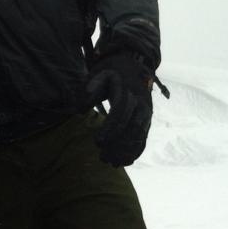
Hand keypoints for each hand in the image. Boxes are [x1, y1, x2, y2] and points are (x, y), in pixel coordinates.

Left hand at [85, 51, 154, 166]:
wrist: (133, 64)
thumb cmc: (111, 71)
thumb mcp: (98, 74)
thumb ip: (89, 90)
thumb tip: (80, 110)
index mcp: (127, 92)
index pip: (120, 114)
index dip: (109, 129)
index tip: (97, 142)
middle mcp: (141, 103)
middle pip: (131, 128)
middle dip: (118, 145)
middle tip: (103, 158)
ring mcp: (146, 112)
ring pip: (139, 135)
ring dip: (127, 151)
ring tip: (112, 164)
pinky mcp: (147, 118)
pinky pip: (144, 136)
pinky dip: (136, 150)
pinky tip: (126, 161)